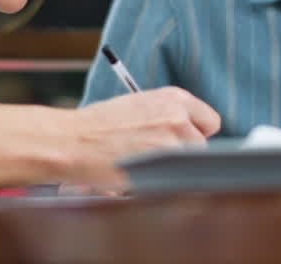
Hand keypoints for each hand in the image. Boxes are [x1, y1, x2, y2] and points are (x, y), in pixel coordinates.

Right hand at [62, 86, 219, 190]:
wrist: (71, 141)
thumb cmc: (97, 125)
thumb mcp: (138, 105)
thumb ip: (167, 115)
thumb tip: (188, 132)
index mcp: (174, 98)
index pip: (210, 121)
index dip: (196, 132)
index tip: (183, 140)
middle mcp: (178, 117)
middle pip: (201, 147)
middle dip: (182, 153)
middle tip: (153, 155)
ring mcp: (172, 144)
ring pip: (187, 167)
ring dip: (170, 170)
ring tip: (141, 165)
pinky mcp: (162, 170)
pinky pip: (173, 182)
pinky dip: (160, 183)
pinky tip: (138, 175)